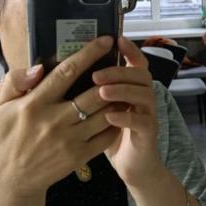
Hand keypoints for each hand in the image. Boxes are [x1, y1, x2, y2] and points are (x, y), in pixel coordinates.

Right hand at [0, 36, 119, 196]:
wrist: (13, 178)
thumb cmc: (8, 136)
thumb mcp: (2, 106)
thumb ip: (15, 81)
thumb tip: (39, 67)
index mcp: (34, 104)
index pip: (66, 73)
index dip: (88, 54)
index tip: (105, 41)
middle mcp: (54, 121)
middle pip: (93, 94)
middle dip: (111, 77)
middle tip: (121, 65)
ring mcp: (69, 140)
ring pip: (104, 114)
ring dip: (117, 99)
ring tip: (125, 87)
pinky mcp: (79, 156)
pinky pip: (106, 136)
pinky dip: (115, 122)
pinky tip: (119, 112)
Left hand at [93, 36, 163, 190]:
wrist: (131, 165)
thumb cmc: (109, 134)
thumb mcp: (96, 109)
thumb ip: (83, 89)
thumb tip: (58, 69)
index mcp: (132, 87)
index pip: (135, 62)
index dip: (129, 50)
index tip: (116, 40)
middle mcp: (143, 96)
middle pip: (140, 74)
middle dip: (118, 71)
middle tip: (96, 75)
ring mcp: (148, 113)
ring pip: (143, 94)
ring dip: (123, 90)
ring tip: (102, 92)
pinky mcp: (148, 133)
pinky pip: (141, 120)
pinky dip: (126, 116)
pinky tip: (109, 116)